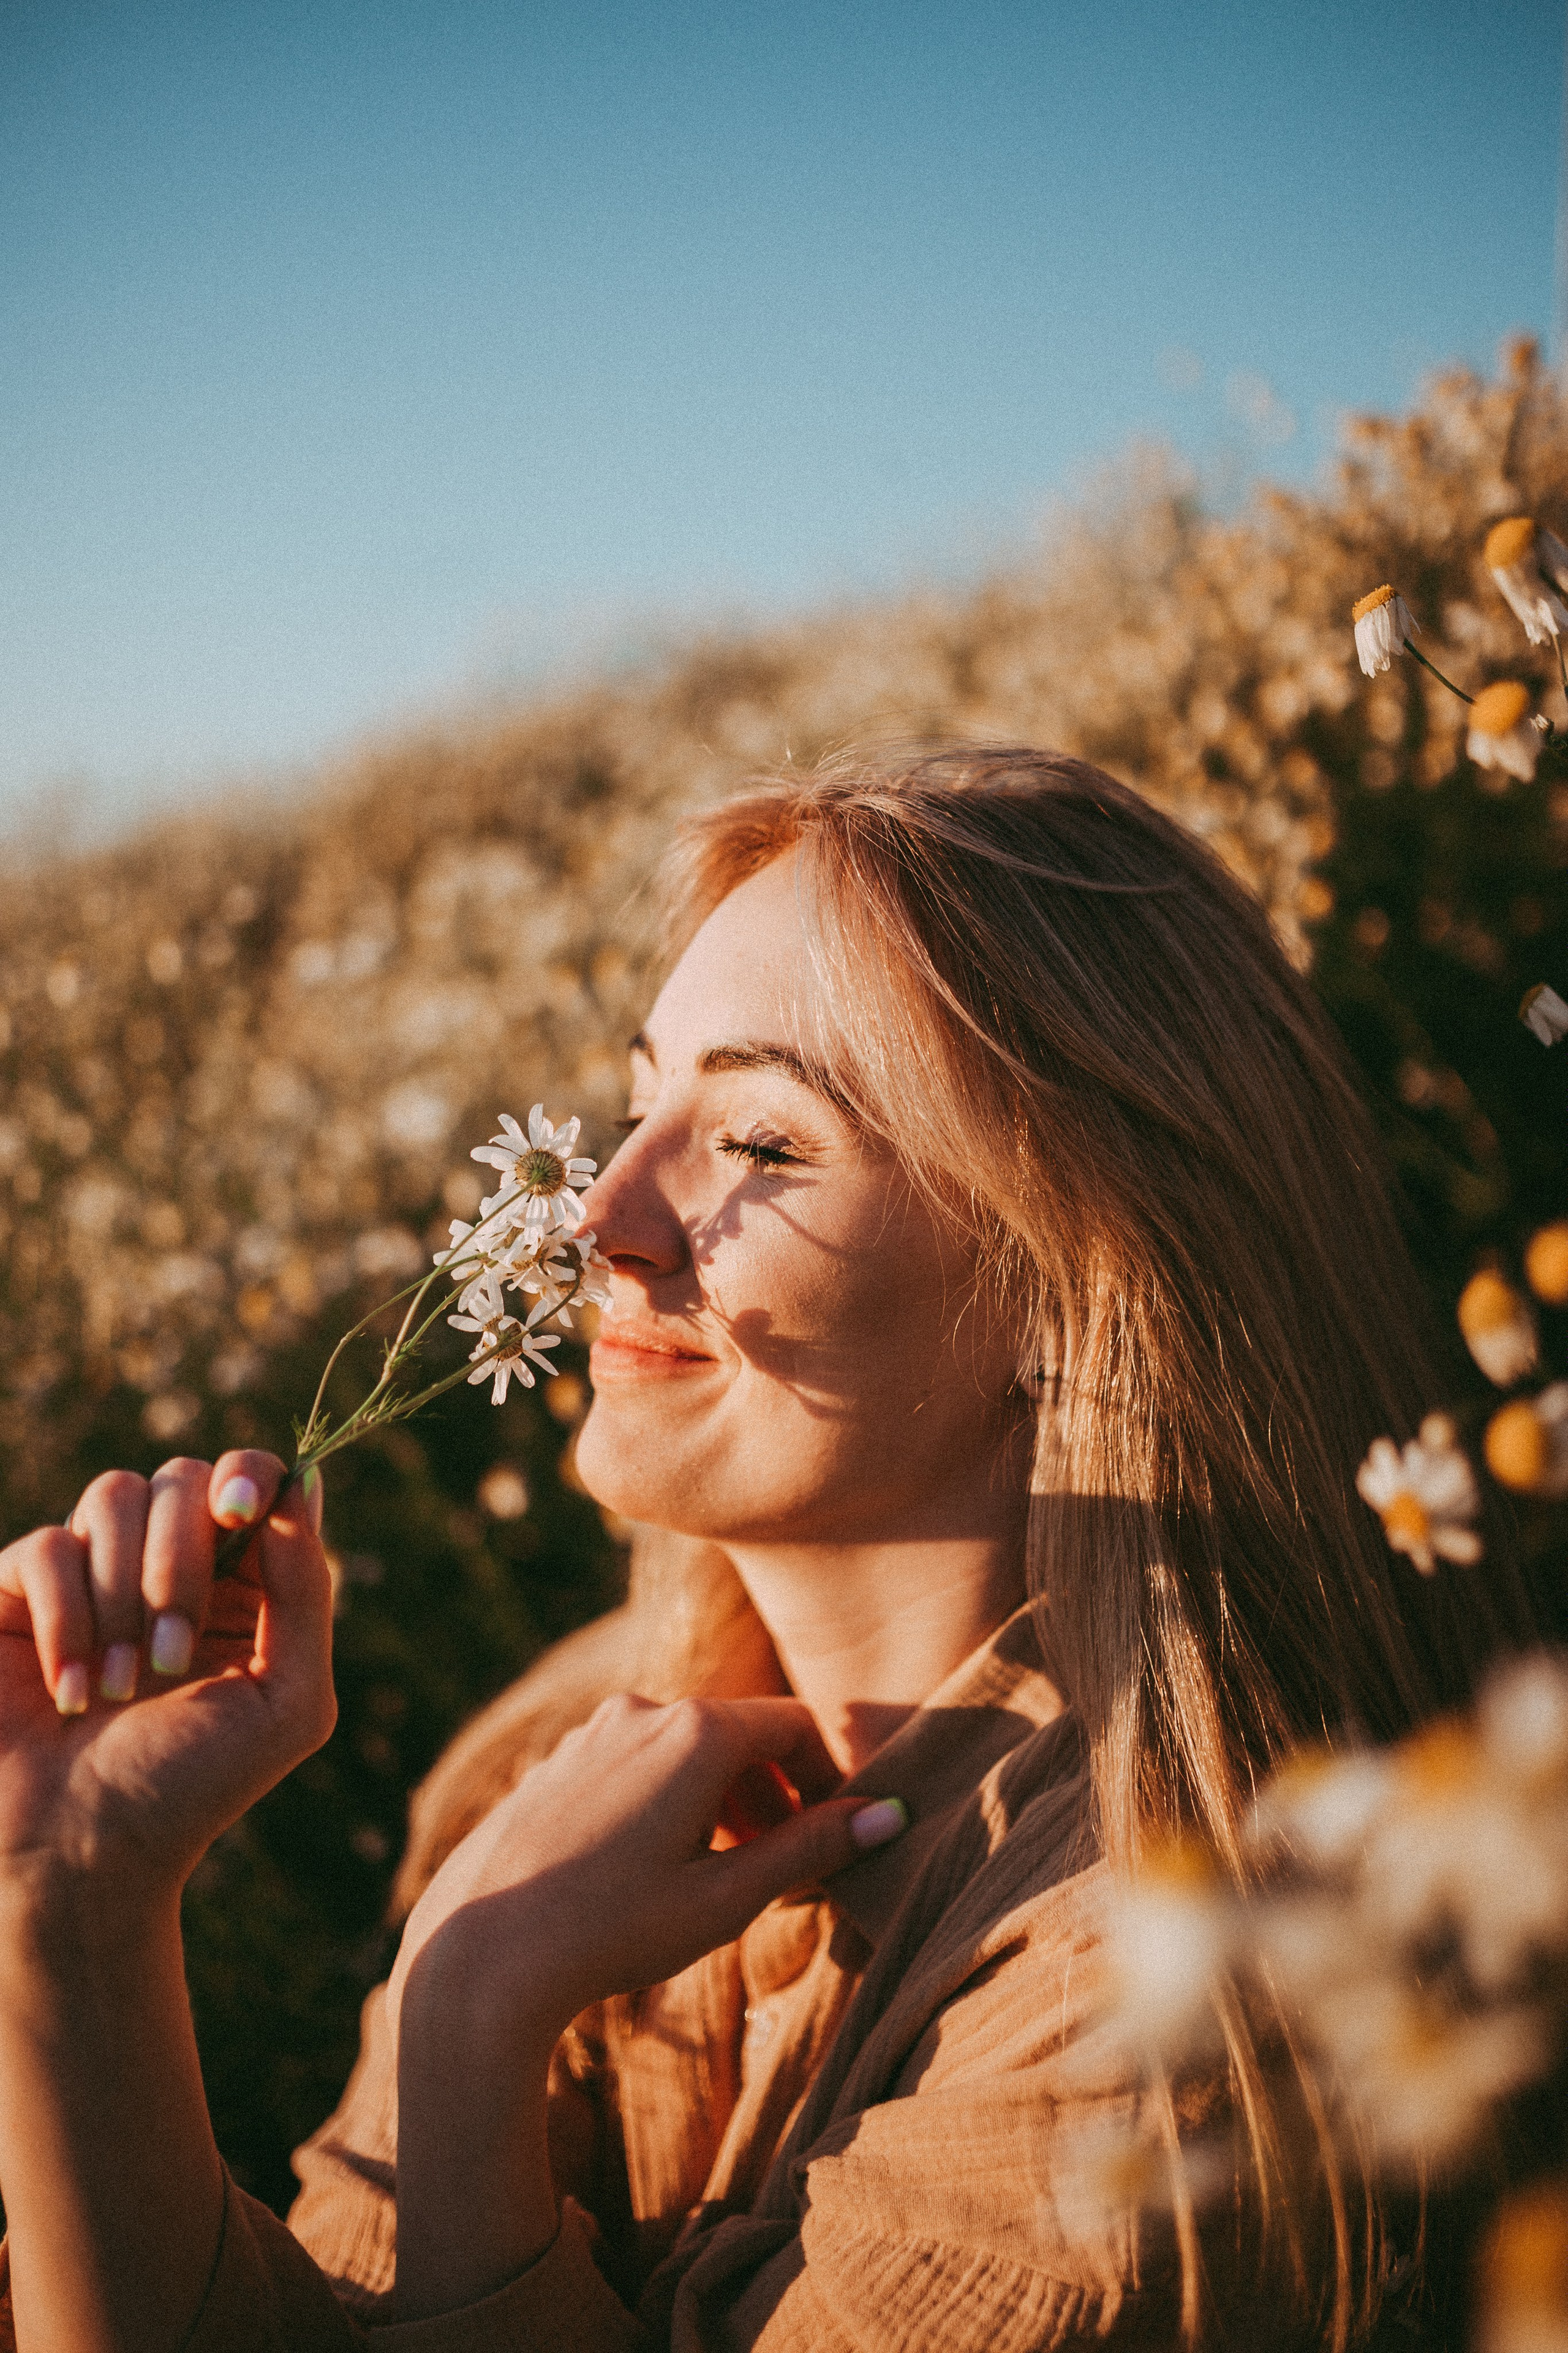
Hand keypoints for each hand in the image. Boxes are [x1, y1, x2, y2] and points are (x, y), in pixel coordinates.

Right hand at [0, 1452, 335, 1921]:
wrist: (79, 1854)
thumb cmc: (189, 1787)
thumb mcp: (287, 1702)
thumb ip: (307, 1593)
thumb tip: (302, 1486)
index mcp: (240, 1580)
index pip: (250, 1476)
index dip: (249, 1474)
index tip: (241, 1509)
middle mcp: (165, 1562)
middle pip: (181, 1479)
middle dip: (180, 1564)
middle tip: (169, 1660)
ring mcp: (90, 1570)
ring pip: (112, 1495)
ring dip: (122, 1597)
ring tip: (119, 1687)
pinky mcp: (18, 1591)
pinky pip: (45, 1546)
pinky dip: (64, 1618)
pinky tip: (70, 1689)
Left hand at [390, 1691, 905, 2318]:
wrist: (479, 1952)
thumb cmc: (611, 1929)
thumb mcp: (727, 1897)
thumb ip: (811, 1849)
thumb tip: (890, 1816)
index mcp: (697, 1732)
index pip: (795, 1725)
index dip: (830, 1778)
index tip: (840, 1836)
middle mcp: (643, 1712)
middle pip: (740, 1736)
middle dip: (777, 1796)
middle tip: (791, 1868)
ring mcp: (591, 1734)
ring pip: (685, 1752)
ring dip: (723, 1802)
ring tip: (728, 1875)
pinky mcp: (555, 1764)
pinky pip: (635, 1765)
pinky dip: (670, 1803)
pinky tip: (657, 1872)